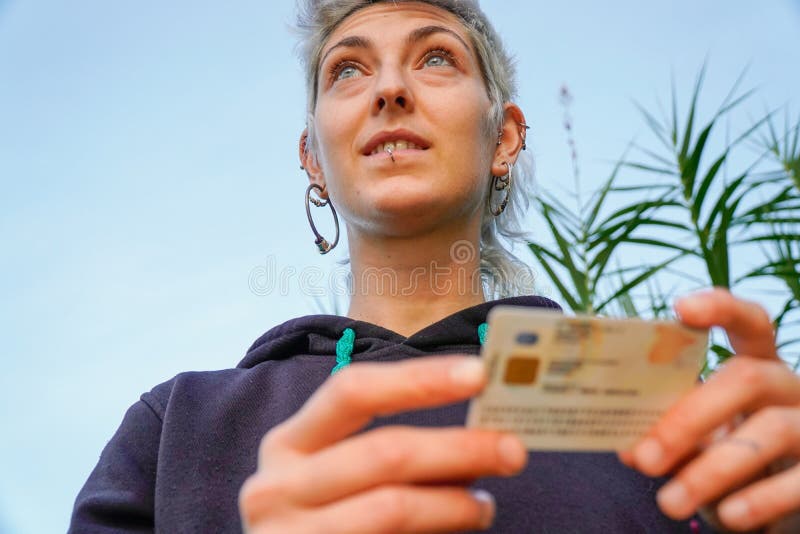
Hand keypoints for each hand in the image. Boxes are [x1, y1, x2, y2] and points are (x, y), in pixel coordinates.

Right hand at [239, 356, 527, 533]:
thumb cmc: (323, 518)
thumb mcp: (336, 475)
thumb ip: (389, 450)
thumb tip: (478, 425)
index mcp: (288, 444)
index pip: (353, 391)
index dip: (418, 378)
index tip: (479, 373)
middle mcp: (277, 487)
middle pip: (384, 452)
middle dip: (459, 447)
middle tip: (512, 449)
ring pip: (393, 508)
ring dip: (455, 505)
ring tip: (486, 506)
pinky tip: (457, 527)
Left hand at [620, 289, 799, 531]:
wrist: (779, 498)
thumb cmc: (728, 450)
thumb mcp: (700, 435)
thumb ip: (668, 431)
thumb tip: (628, 445)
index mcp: (757, 364)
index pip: (749, 322)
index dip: (721, 307)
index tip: (681, 307)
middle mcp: (789, 385)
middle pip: (747, 378)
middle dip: (690, 417)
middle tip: (645, 458)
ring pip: (769, 431)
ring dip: (711, 469)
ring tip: (668, 502)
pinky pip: (797, 482)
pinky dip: (758, 500)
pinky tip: (726, 515)